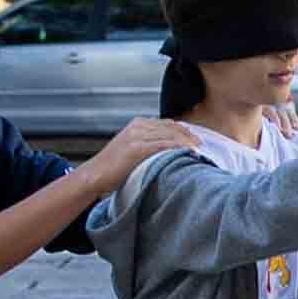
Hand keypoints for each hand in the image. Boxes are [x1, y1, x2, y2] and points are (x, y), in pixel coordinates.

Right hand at [83, 115, 197, 189]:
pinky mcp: (136, 147)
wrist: (94, 175)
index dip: (184, 130)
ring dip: (187, 141)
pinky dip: (179, 147)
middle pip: (171, 127)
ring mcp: (136, 135)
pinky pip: (164, 144)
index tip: (196, 138)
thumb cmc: (113, 168)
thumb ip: (148, 143)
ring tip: (199, 149)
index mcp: (137, 123)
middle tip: (202, 144)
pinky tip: (189, 152)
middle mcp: (138, 126)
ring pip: (169, 134)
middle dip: (189, 135)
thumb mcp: (131, 148)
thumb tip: (169, 149)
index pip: (167, 123)